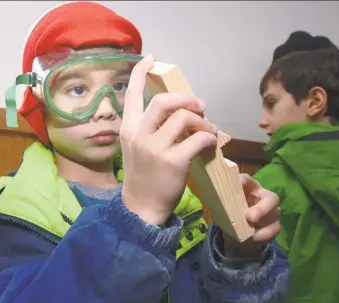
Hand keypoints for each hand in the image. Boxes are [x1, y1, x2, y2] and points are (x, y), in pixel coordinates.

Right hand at [120, 55, 217, 224]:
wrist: (142, 207)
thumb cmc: (143, 176)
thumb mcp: (136, 148)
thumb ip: (149, 128)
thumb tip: (178, 112)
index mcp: (128, 128)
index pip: (132, 93)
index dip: (139, 72)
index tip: (151, 58)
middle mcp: (138, 134)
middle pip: (165, 101)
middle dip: (187, 99)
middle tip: (201, 106)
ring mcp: (155, 148)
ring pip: (184, 118)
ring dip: (202, 121)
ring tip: (209, 130)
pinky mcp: (173, 161)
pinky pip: (198, 139)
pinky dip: (209, 138)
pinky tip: (210, 144)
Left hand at [222, 174, 280, 256]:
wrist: (236, 236)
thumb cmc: (230, 216)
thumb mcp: (223, 208)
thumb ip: (222, 201)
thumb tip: (215, 194)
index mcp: (249, 188)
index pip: (247, 180)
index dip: (242, 182)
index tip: (237, 186)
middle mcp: (263, 196)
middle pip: (271, 197)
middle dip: (262, 208)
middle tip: (250, 217)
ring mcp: (272, 211)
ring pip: (274, 214)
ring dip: (261, 223)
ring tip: (249, 232)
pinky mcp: (275, 226)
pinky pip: (273, 229)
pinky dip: (262, 235)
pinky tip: (253, 237)